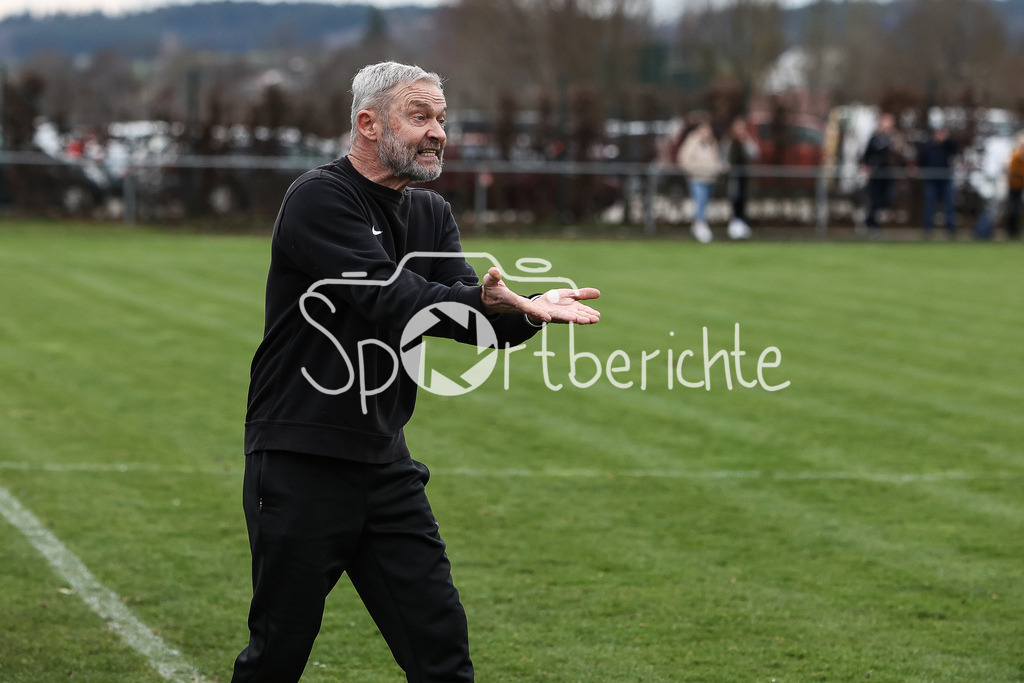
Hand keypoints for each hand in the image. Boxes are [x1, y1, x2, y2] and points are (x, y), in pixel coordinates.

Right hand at [481, 267, 599, 324]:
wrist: (495, 303)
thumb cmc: (492, 293)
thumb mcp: (491, 284)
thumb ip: (492, 278)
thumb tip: (492, 271)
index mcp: (518, 304)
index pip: (528, 309)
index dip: (538, 313)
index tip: (547, 318)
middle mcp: (533, 311)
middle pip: (551, 315)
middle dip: (567, 318)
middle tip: (581, 320)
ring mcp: (541, 311)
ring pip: (562, 315)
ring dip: (577, 317)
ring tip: (594, 318)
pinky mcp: (547, 309)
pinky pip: (564, 312)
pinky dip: (577, 313)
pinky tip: (590, 315)